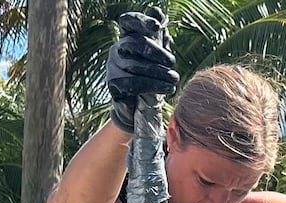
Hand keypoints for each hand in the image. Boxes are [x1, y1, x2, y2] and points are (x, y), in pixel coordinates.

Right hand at [107, 7, 178, 133]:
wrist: (139, 108)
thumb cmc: (150, 76)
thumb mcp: (157, 56)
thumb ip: (158, 36)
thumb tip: (157, 11)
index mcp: (127, 38)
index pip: (128, 22)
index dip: (141, 21)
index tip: (156, 26)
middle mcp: (117, 50)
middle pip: (134, 44)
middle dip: (157, 53)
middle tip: (172, 63)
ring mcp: (113, 68)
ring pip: (135, 66)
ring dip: (159, 74)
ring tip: (173, 80)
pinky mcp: (114, 86)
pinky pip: (133, 83)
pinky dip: (153, 86)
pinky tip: (167, 89)